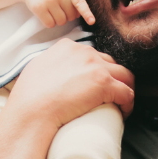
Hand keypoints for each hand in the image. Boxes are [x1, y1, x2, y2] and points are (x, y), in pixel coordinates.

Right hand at [9, 39, 134, 126]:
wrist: (32, 111)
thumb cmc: (29, 97)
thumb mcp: (37, 68)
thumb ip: (50, 63)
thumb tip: (53, 70)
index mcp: (68, 46)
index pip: (92, 55)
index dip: (96, 70)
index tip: (93, 85)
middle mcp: (85, 52)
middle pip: (110, 63)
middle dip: (112, 78)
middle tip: (109, 96)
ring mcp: (96, 66)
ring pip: (125, 75)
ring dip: (124, 89)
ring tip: (120, 104)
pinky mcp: (104, 84)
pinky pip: (127, 92)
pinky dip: (128, 103)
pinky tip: (124, 112)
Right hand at [19, 0, 94, 26]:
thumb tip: (79, 15)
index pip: (80, 2)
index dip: (87, 13)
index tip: (91, 21)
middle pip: (71, 16)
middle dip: (67, 16)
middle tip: (59, 8)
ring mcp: (49, 1)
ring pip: (61, 22)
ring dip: (58, 20)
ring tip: (52, 10)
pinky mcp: (39, 8)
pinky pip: (50, 24)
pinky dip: (49, 23)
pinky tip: (46, 14)